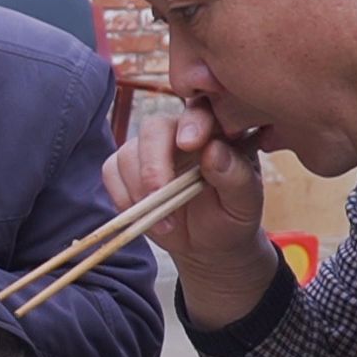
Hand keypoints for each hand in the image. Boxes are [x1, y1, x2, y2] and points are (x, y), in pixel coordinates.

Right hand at [102, 105, 279, 328]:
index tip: (190, 145)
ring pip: (128, 154)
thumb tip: (213, 150)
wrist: (208, 241)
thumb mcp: (245, 201)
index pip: (199, 114)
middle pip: (153, 129)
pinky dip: (123, 198)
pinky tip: (145, 218)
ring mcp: (148, 150)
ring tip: (165, 224)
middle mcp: (176, 133)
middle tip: (159, 195)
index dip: (191, 124)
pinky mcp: (125, 168)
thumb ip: (235, 176)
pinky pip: (111, 173)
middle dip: (153, 164)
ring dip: (139, 191)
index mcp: (212, 132)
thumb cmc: (231, 215)